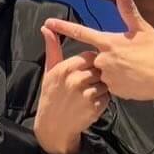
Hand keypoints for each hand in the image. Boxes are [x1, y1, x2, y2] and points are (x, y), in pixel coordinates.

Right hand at [33, 28, 110, 153]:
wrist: (53, 126)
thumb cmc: (51, 95)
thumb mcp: (49, 71)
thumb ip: (53, 48)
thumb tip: (46, 27)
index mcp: (65, 68)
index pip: (90, 56)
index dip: (91, 63)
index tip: (85, 70)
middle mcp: (75, 80)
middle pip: (99, 68)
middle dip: (97, 74)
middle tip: (87, 83)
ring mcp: (86, 94)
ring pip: (105, 82)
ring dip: (101, 87)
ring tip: (88, 94)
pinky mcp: (94, 107)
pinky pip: (107, 97)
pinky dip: (102, 100)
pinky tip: (91, 104)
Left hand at [43, 0, 153, 106]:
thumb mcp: (143, 30)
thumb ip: (128, 12)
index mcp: (109, 42)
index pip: (81, 33)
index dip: (63, 27)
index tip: (48, 23)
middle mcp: (104, 60)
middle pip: (96, 56)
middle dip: (109, 55)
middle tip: (131, 57)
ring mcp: (108, 77)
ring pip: (104, 71)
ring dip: (115, 69)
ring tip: (135, 68)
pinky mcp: (114, 91)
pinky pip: (112, 85)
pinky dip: (121, 82)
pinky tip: (135, 79)